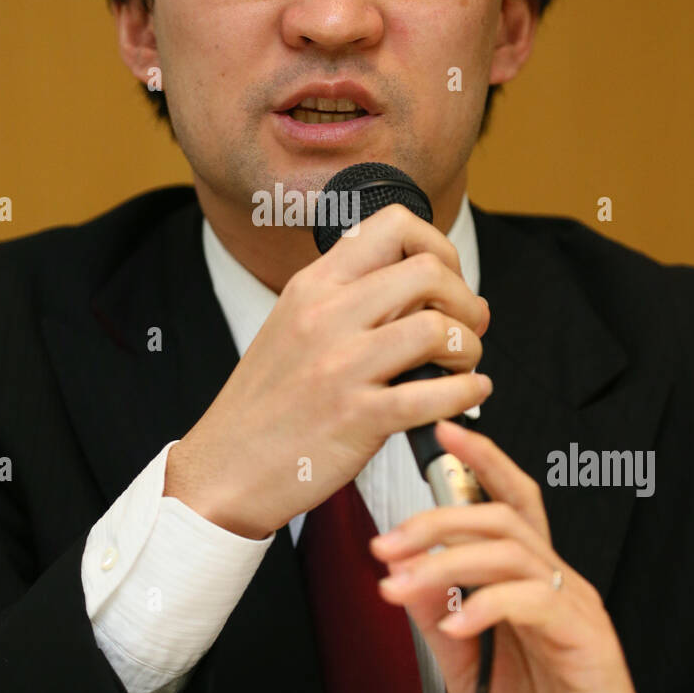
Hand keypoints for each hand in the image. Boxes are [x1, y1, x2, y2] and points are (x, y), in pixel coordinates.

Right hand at [165, 205, 491, 538]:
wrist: (224, 467)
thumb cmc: (268, 403)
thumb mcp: (294, 326)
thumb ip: (353, 301)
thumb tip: (437, 291)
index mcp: (312, 285)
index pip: (394, 225)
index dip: (439, 247)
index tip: (447, 282)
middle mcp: (325, 315)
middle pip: (429, 271)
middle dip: (465, 300)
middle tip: (466, 328)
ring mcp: (340, 366)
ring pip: (438, 328)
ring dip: (469, 348)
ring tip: (462, 367)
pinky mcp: (356, 417)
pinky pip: (435, 393)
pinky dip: (468, 392)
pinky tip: (467, 395)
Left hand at [371, 419, 693, 692]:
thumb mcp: (466, 672)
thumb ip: (441, 619)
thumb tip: (404, 574)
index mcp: (528, 586)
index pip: (508, 505)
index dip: (481, 464)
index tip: (442, 434)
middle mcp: (555, 587)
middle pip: (502, 516)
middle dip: (437, 517)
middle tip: (385, 542)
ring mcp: (575, 610)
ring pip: (512, 549)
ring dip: (447, 559)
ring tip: (399, 584)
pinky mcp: (588, 642)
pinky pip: (533, 601)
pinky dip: (486, 603)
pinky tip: (453, 623)